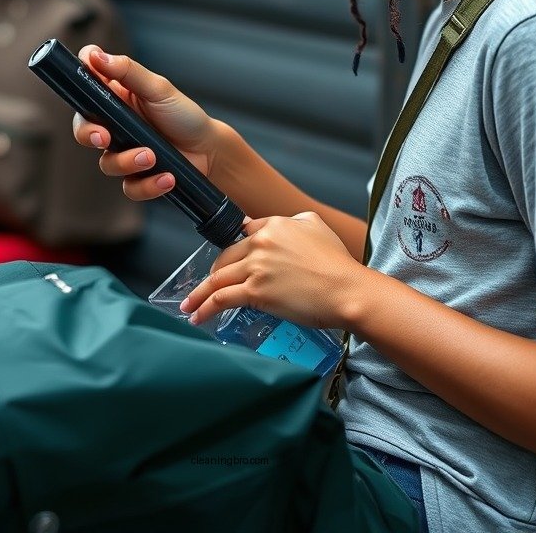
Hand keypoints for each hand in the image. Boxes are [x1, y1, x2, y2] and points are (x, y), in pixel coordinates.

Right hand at [71, 45, 226, 199]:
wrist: (209, 151)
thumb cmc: (184, 114)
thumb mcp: (159, 89)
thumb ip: (128, 72)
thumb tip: (96, 56)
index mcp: (116, 96)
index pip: (87, 81)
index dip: (78, 74)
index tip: (85, 76)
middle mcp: (115, 123)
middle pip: (83, 128)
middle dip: (88, 134)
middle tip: (104, 137)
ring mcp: (124, 150)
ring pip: (107, 162)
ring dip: (128, 161)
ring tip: (152, 157)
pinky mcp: (136, 175)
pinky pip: (129, 186)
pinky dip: (148, 184)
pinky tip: (167, 177)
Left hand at [179, 212, 362, 330]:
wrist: (346, 290)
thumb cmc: (338, 264)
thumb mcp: (316, 225)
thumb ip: (294, 221)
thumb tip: (282, 225)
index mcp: (274, 224)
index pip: (243, 232)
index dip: (233, 249)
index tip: (225, 260)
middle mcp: (261, 242)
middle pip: (226, 255)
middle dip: (215, 272)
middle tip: (206, 286)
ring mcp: (256, 266)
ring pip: (218, 277)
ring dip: (200, 293)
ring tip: (189, 304)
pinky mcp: (256, 291)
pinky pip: (222, 298)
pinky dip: (206, 307)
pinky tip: (198, 315)